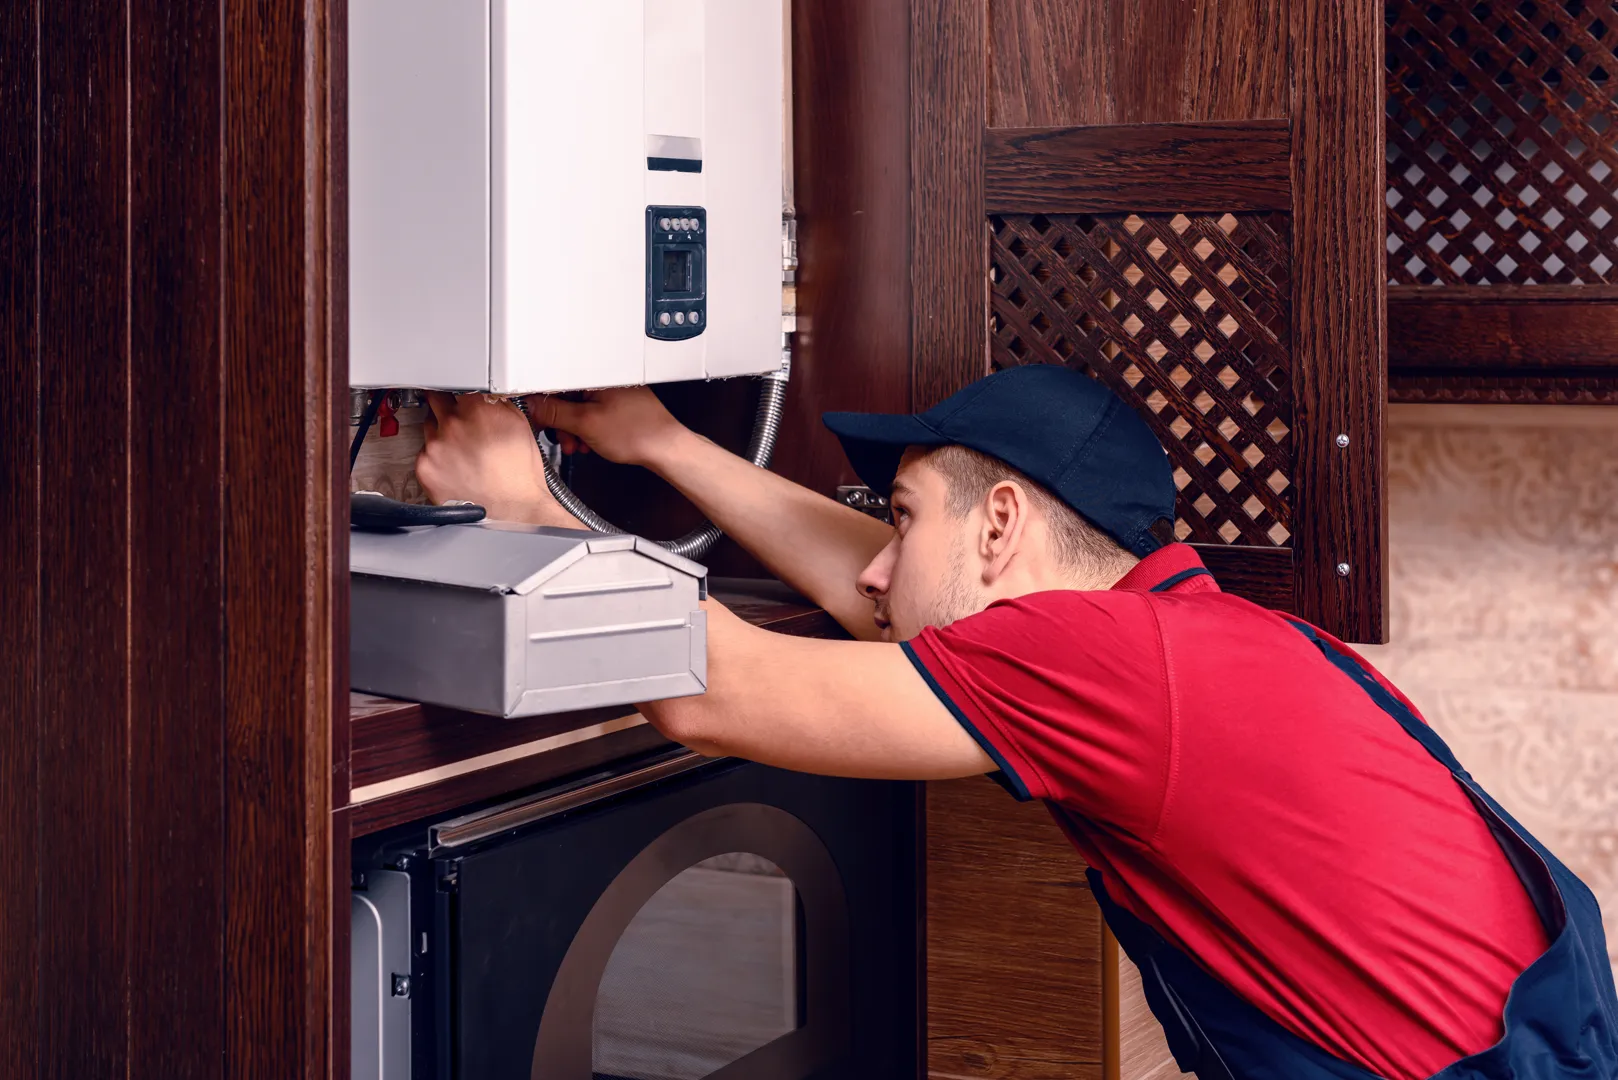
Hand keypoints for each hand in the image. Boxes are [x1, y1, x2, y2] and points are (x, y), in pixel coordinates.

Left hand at [416, 392, 574, 525]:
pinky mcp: (424, 467)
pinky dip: (436, 459)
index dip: (460, 393)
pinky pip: (424, 454)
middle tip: (460, 425)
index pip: (456, 384)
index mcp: (476, 408)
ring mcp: (434, 446)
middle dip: (447, 410)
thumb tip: (485, 394)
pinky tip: (455, 468)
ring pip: (429, 429)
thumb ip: (497, 403)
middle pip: (436, 402)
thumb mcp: (519, 426)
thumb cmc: (519, 475)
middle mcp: (452, 423)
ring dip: (441, 435)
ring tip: (462, 453)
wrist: (512, 512)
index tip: (460, 398)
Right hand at [522, 386, 686, 468]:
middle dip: (562, 422)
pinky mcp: (620, 407)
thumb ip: (555, 413)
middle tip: (564, 439)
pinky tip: (590, 443)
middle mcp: (605, 380)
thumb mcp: (586, 424)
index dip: (544, 404)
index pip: (557, 383)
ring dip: (574, 429)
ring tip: (579, 445)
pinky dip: (588, 430)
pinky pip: (594, 414)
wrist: (666, 448)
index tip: (538, 419)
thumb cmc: (637, 433)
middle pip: (568, 397)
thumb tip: (532, 405)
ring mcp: (614, 392)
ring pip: (580, 409)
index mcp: (596, 376)